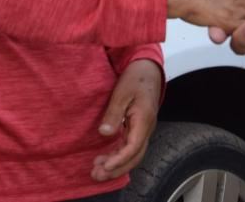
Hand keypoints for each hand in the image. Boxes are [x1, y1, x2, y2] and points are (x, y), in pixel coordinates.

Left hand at [91, 59, 161, 181]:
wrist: (148, 69)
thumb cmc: (136, 78)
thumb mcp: (122, 92)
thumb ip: (114, 114)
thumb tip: (105, 134)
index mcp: (144, 121)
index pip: (133, 147)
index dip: (118, 159)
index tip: (103, 166)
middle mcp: (146, 129)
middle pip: (134, 157)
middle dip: (116, 169)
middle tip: (96, 175)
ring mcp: (143, 129)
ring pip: (132, 155)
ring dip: (117, 165)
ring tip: (97, 171)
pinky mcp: (138, 128)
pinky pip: (130, 147)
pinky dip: (118, 156)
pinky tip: (106, 159)